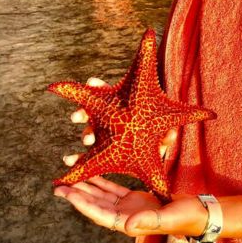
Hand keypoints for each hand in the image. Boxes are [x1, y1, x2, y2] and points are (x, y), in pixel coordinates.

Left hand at [54, 176, 207, 237]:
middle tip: (58, 185)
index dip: (83, 204)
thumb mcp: (169, 217)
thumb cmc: (186, 217)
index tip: (67, 194)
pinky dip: (102, 180)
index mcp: (130, 223)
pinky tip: (92, 172)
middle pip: (96, 205)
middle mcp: (125, 217)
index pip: (100, 214)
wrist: (198, 212)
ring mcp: (129, 207)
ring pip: (102, 196)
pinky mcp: (135, 199)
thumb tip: (127, 225)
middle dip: (77, 195)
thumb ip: (150, 221)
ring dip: (87, 187)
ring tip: (69, 177)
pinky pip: (114, 189)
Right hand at [62, 75, 177, 165]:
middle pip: (95, 112)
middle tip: (79, 115)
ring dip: (86, 133)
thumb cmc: (158, 135)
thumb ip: (166, 135)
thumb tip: (172, 135)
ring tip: (87, 139)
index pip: (110, 93)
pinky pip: (87, 155)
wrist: (152, 155)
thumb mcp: (163, 134)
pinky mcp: (101, 153)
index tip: (91, 81)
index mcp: (123, 107)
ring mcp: (105, 135)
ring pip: (90, 131)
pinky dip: (77, 158)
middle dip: (85, 112)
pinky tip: (69, 160)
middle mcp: (110, 119)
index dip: (100, 86)